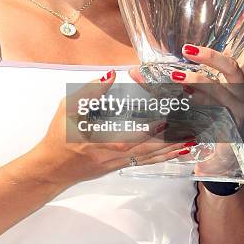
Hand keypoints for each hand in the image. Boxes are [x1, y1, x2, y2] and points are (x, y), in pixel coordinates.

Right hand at [31, 70, 197, 187]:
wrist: (50, 168)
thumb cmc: (58, 137)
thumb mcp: (67, 109)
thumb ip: (89, 91)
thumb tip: (110, 75)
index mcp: (100, 141)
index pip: (130, 136)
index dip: (150, 131)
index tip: (168, 121)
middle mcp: (113, 156)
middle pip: (147, 149)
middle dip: (170, 141)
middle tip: (192, 132)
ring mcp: (116, 164)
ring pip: (148, 158)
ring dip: (170, 150)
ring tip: (190, 143)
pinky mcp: (117, 167)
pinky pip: (143, 162)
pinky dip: (160, 157)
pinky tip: (172, 153)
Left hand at [128, 4, 243, 132]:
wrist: (220, 160)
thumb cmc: (203, 118)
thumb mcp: (197, 93)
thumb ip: (183, 75)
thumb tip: (143, 64)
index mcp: (236, 78)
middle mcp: (241, 92)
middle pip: (231, 68)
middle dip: (209, 57)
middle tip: (186, 49)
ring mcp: (237, 112)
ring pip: (217, 92)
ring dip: (193, 83)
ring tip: (172, 76)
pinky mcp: (228, 131)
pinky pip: (210, 115)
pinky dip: (190, 109)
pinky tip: (174, 107)